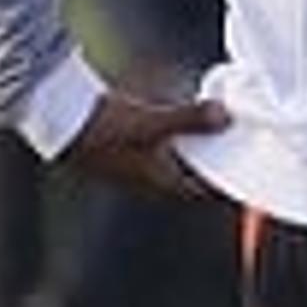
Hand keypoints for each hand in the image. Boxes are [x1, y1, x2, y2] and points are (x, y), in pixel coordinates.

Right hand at [66, 88, 228, 201]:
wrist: (59, 118)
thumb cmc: (105, 128)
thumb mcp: (155, 122)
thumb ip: (192, 119)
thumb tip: (225, 116)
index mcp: (160, 183)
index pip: (202, 191)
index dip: (224, 183)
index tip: (246, 172)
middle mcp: (147, 180)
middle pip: (190, 176)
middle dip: (211, 163)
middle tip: (233, 146)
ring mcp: (133, 165)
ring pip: (172, 161)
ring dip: (191, 149)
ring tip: (211, 130)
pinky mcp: (120, 149)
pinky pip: (156, 148)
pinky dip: (172, 138)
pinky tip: (177, 120)